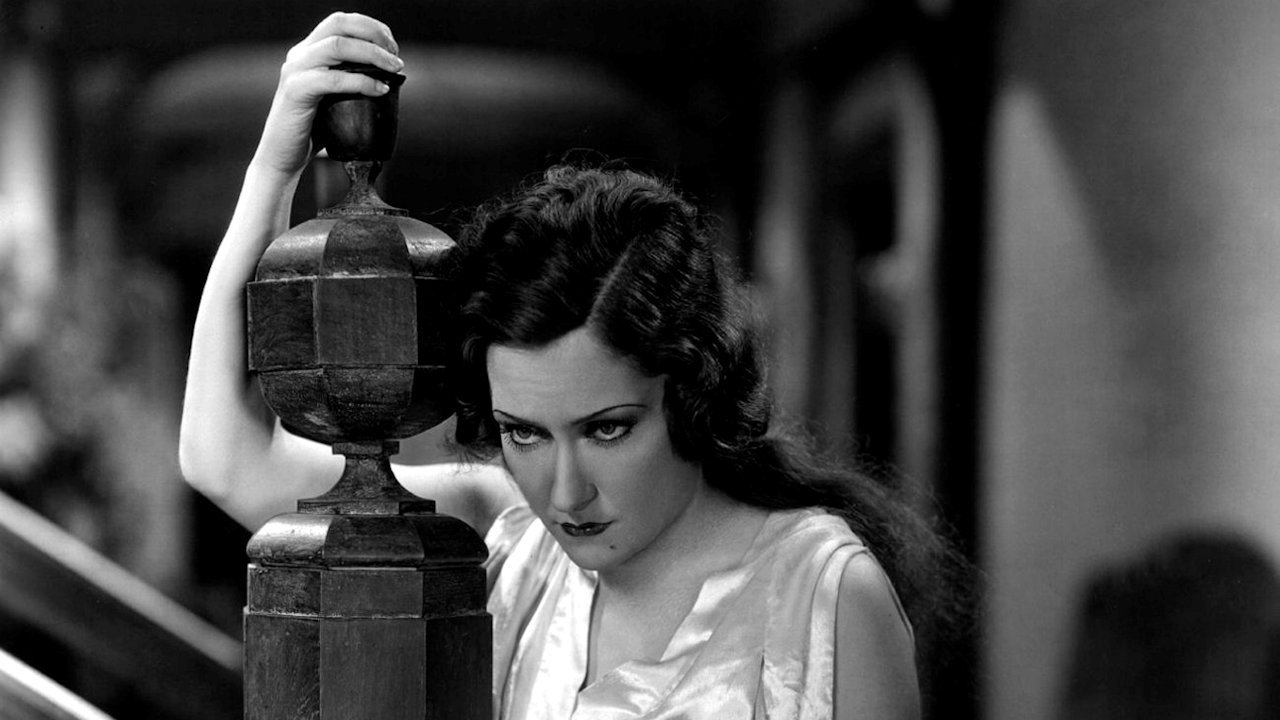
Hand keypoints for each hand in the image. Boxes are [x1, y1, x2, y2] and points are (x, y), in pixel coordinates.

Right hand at [252, 12, 403, 178]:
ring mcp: (295, 70)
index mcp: (309, 51)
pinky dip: (362, 82)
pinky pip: (334, 79)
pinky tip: (380, 90)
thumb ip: (353, 81)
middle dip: (374, 33)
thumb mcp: (337, 98)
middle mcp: (300, 54)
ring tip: (394, 68)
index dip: (371, 27)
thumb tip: (391, 77)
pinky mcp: (296, 90)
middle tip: (396, 55)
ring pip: (337, 46)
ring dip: (373, 54)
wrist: (283, 156)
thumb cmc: (314, 130)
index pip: (341, 22)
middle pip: (339, 24)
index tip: (392, 46)